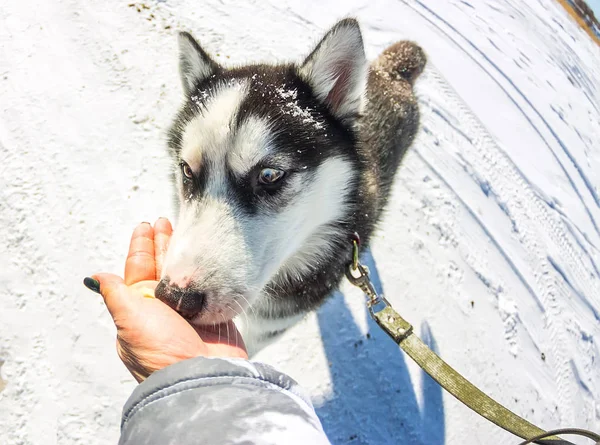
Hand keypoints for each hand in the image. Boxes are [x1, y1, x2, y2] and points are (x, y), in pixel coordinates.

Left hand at [84, 219, 246, 382]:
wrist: (201, 375)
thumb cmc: (161, 351)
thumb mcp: (129, 321)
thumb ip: (115, 295)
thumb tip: (94, 277)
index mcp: (139, 307)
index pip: (136, 268)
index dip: (141, 246)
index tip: (145, 226)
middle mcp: (163, 306)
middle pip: (161, 266)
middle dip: (161, 243)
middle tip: (164, 221)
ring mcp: (188, 308)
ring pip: (183, 271)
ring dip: (182, 250)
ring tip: (182, 227)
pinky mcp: (213, 311)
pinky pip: (208, 282)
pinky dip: (206, 266)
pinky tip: (206, 251)